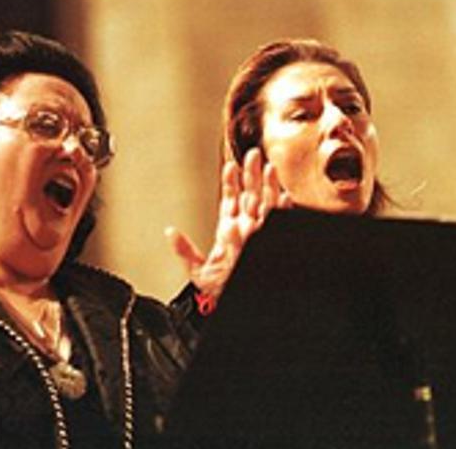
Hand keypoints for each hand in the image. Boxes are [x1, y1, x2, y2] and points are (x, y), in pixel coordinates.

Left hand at [165, 148, 291, 299]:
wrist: (238, 301)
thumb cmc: (223, 290)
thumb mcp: (199, 272)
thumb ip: (185, 251)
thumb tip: (170, 233)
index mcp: (230, 232)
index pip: (232, 201)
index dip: (231, 182)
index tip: (230, 166)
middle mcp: (248, 230)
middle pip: (251, 196)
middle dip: (252, 175)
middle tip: (251, 155)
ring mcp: (261, 234)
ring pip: (267, 204)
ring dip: (268, 185)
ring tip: (268, 167)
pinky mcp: (270, 239)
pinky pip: (280, 222)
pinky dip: (283, 209)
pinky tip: (284, 195)